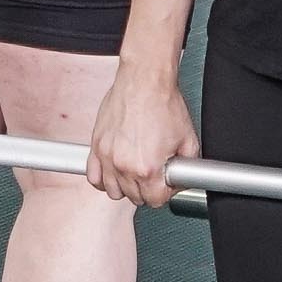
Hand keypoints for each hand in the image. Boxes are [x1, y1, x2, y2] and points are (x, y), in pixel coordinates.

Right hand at [86, 70, 195, 208]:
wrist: (144, 80)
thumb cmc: (163, 103)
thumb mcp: (188, 139)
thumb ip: (188, 166)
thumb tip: (184, 178)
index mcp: (147, 168)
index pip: (155, 201)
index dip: (165, 193)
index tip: (167, 183)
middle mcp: (124, 165)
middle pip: (135, 198)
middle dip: (147, 189)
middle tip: (155, 172)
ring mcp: (107, 156)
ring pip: (112, 191)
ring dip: (126, 186)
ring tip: (136, 173)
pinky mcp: (97, 146)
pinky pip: (93, 177)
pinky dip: (104, 179)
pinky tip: (115, 171)